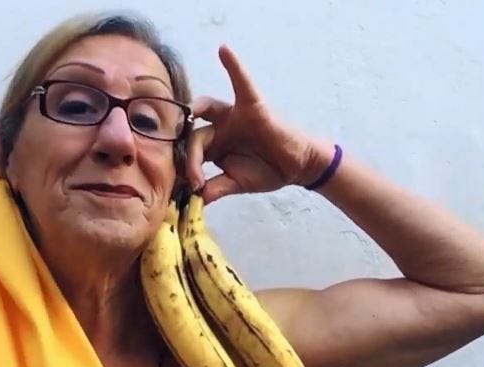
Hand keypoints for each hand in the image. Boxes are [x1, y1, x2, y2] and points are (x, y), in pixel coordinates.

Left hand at [186, 45, 326, 203]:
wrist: (298, 167)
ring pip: (203, 110)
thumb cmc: (267, 170)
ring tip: (192, 134)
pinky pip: (242, 82)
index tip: (188, 190)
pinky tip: (224, 50)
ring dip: (193, 117)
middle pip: (192, 134)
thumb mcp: (235, 183)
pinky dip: (234, 66)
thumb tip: (193, 200)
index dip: (184, 169)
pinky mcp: (251, 105)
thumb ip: (214, 189)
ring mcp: (232, 114)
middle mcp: (217, 126)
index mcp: (212, 144)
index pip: (187, 151)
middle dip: (190, 158)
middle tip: (194, 180)